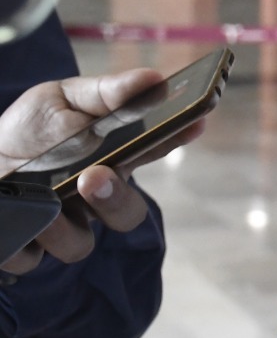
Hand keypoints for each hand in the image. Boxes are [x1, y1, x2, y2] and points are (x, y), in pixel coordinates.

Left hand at [0, 68, 210, 273]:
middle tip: (95, 176)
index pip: (154, 149)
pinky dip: (22, 242)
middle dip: (116, 200)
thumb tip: (153, 78)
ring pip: (80, 245)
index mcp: (113, 157)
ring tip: (44, 206)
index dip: (179, 135)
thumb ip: (106, 93)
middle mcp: (94, 196)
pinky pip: (29, 259)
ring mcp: (61, 225)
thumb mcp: (60, 98)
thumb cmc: (27, 129)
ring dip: (64, 228)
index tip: (196, 120)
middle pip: (126, 214)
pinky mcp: (24, 247)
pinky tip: (18, 219)